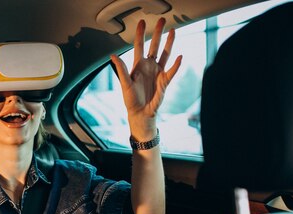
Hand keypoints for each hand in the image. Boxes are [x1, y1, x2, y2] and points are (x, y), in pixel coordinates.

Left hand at [111, 18, 181, 136]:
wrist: (140, 113)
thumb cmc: (131, 100)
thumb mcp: (125, 84)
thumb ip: (121, 69)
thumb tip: (113, 56)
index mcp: (138, 66)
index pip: (139, 46)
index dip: (140, 34)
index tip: (142, 23)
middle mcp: (149, 66)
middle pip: (154, 46)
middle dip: (157, 33)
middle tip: (161, 21)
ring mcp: (158, 72)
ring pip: (165, 54)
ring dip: (169, 43)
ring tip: (173, 31)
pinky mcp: (165, 81)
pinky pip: (172, 71)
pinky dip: (176, 65)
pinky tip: (180, 57)